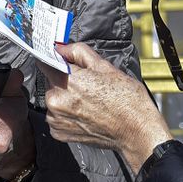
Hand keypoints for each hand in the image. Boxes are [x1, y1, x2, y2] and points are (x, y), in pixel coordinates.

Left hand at [45, 42, 171, 173]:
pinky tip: (83, 114)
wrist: (136, 131)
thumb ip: (78, 52)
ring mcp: (56, 119)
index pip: (45, 63)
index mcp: (67, 81)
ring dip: (63, 98)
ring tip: (87, 101)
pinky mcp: (59, 133)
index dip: (55, 61)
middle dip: (63, 80)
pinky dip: (65, 114)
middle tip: (86, 85)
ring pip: (52, 100)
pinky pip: (55, 117)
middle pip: (50, 82)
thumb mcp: (105, 66)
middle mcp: (56, 101)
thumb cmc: (126, 99)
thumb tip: (61, 48)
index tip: (63, 62)